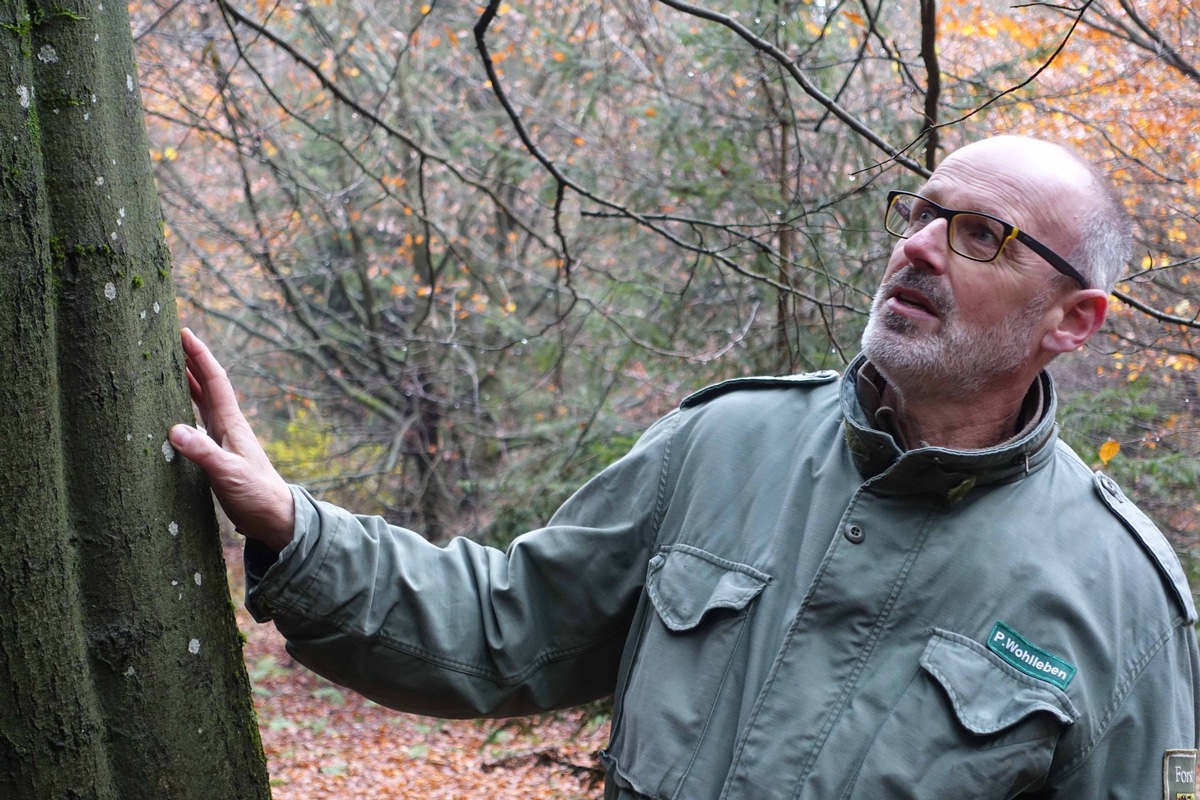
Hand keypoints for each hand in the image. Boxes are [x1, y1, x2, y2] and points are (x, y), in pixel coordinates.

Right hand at [169, 328, 294, 550]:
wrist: (274, 517)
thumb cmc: (256, 495)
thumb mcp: (228, 474)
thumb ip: (203, 453)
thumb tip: (173, 429)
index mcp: (231, 424)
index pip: (215, 380)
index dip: (199, 356)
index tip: (183, 333)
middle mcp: (227, 426)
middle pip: (207, 385)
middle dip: (190, 361)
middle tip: (168, 340)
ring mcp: (222, 439)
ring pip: (201, 403)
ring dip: (186, 383)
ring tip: (166, 366)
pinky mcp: (217, 454)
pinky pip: (197, 424)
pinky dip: (183, 411)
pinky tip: (171, 412)